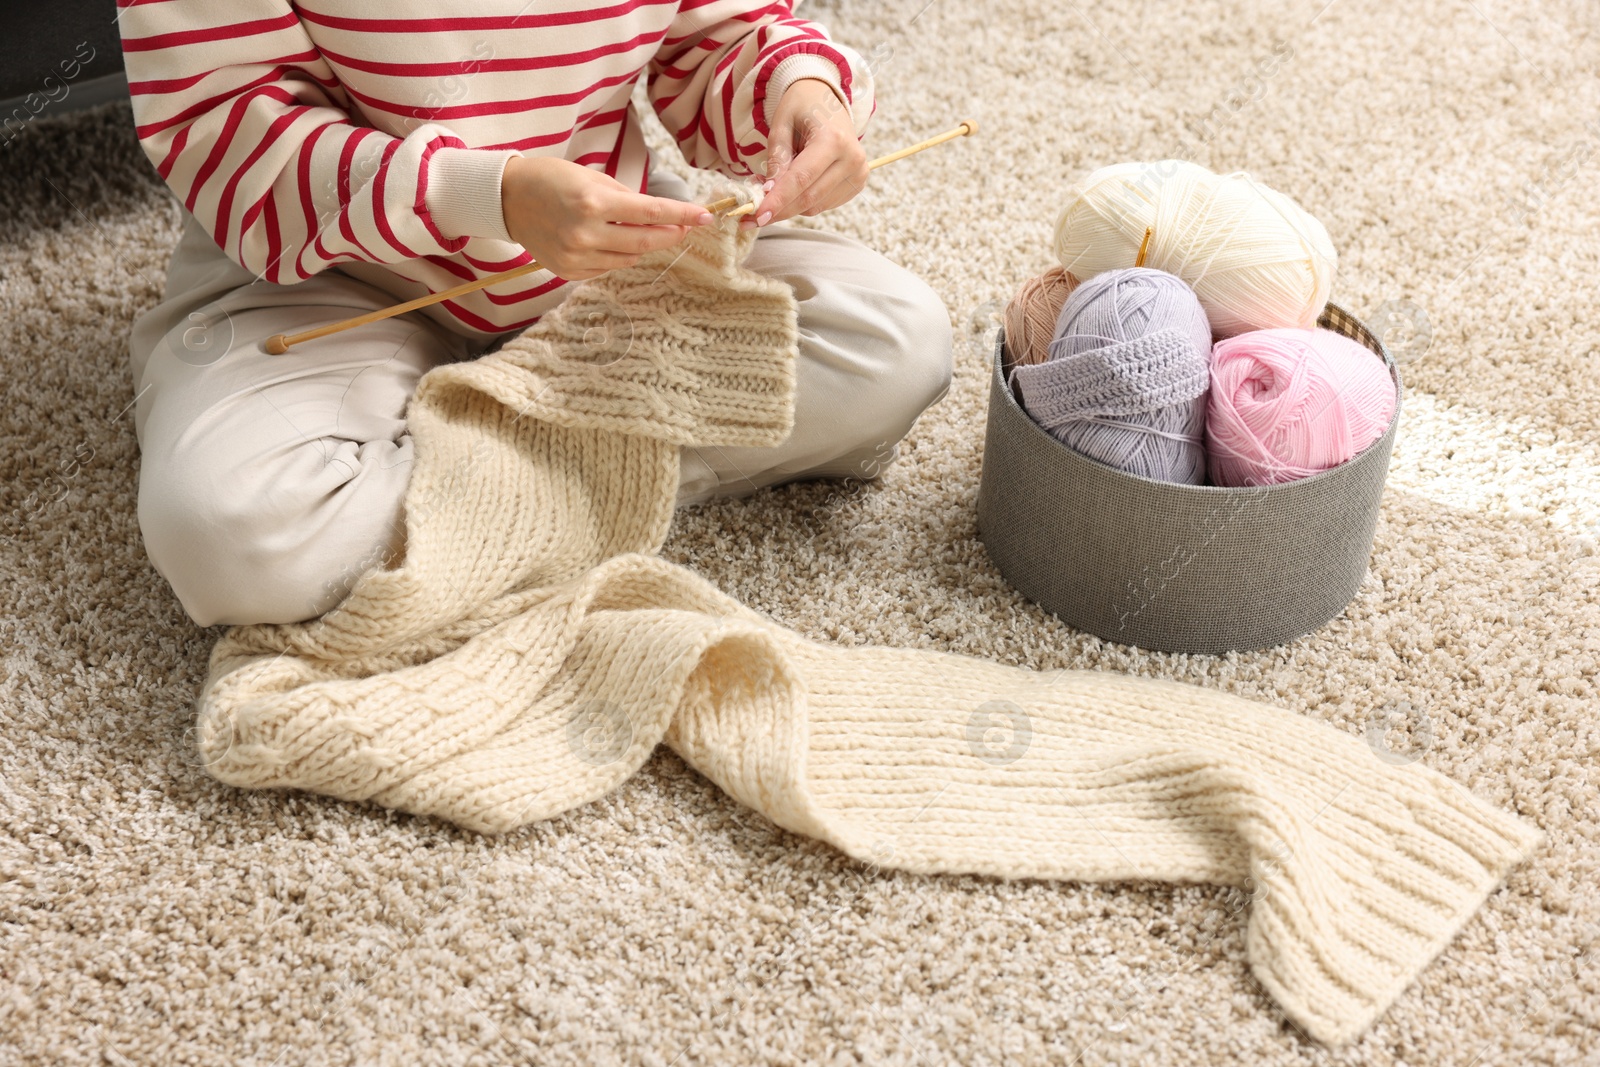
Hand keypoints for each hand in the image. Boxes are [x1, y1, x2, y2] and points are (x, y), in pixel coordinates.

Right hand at [500, 156, 713, 279]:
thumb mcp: (592, 178)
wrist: (507, 199)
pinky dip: (617, 255)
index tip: (706, 216)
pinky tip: (609, 240)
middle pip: (646, 241)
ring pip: (629, 257)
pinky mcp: (568, 271)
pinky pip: (608, 267)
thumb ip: (626, 199)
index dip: (683, 215)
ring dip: (642, 244)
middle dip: (670, 234)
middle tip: (684, 227)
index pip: (651, 212)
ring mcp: (576, 256)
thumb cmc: (552, 179)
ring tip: (637, 228)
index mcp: (594, 203)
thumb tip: (660, 216)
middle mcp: (585, 233)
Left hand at [743, 78, 867, 229]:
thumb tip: (768, 194)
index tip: (758, 217)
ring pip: (815, 206)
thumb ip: (776, 160)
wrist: (828, 99)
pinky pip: (823, 205)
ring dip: (790, 206)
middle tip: (751, 217)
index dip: (778, 201)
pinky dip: (804, 202)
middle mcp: (852, 159)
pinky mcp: (857, 184)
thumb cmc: (802, 108)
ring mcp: (858, 174)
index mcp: (833, 139)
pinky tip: (796, 186)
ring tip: (774, 191)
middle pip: (809, 198)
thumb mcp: (781, 125)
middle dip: (779, 210)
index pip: (802, 179)